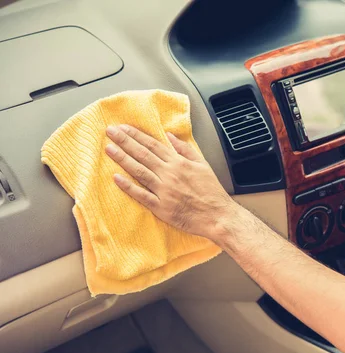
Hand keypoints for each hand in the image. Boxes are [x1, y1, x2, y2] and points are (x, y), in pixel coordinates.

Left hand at [104, 124, 236, 239]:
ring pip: (139, 171)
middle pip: (143, 154)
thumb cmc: (211, 191)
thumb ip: (185, 149)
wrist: (217, 215)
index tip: (123, 128)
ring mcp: (164, 191)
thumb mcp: (202, 164)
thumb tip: (169, 135)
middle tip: (110, 132)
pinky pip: (141, 195)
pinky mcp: (161, 207)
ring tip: (109, 149)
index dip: (136, 135)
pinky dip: (128, 186)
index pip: (153, 145)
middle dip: (124, 141)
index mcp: (179, 163)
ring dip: (123, 159)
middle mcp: (170, 174)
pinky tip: (116, 178)